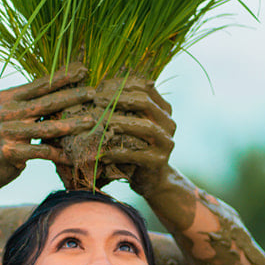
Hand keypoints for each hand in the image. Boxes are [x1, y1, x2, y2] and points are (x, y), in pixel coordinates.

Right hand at [0, 65, 97, 184]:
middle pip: (47, 102)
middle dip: (73, 96)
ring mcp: (8, 131)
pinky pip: (43, 152)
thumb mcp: (10, 113)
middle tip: (93, 92)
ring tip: (91, 121)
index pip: (40, 83)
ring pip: (48, 127)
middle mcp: (6, 111)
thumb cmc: (2, 136)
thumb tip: (62, 87)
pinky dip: (59, 154)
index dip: (62, 76)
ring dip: (73, 124)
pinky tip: (73, 155)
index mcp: (8, 97)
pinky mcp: (11, 152)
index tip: (83, 69)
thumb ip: (30, 101)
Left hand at [83, 76, 176, 194]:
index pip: (145, 87)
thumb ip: (124, 108)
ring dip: (119, 122)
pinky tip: (102, 153)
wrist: (152, 179)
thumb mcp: (131, 124)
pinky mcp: (158, 161)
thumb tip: (96, 90)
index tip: (100, 87)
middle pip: (146, 102)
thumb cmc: (136, 147)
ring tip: (100, 122)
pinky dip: (117, 152)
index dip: (122, 84)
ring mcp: (166, 143)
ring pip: (145, 127)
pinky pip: (136, 154)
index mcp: (163, 109)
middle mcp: (168, 123)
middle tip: (97, 100)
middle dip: (119, 99)